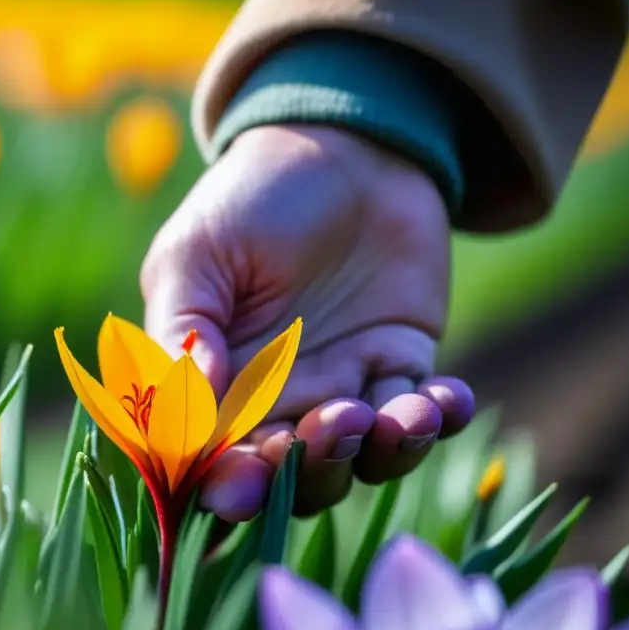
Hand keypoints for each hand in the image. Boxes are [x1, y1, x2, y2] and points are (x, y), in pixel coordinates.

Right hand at [141, 125, 473, 519]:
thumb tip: (189, 405)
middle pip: (292, 475)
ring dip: (380, 450)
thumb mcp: (195, 254)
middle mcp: (278, 401)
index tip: (236, 485)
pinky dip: (437, 419)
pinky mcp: (401, 364)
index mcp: (216, 386)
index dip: (224, 483)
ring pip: (362, 458)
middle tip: (332, 425)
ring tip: (397, 412)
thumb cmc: (252, 197)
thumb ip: (183, 330)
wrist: (344, 144)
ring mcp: (344, 387)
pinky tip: (445, 398)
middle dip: (311, 469)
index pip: (214, 458)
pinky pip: (422, 414)